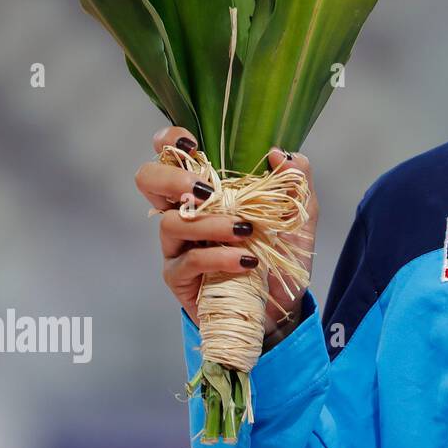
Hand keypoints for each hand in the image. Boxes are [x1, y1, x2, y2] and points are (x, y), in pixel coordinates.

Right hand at [135, 126, 318, 340]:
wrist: (282, 305)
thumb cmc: (281, 256)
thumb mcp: (299, 217)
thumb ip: (295, 183)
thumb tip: (281, 155)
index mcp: (209, 191)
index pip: (173, 156)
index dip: (171, 142)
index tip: (192, 142)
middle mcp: (185, 212)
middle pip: (148, 180)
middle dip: (171, 178)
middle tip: (205, 189)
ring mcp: (177, 245)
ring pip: (170, 222)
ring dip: (210, 224)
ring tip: (245, 232)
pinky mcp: (178, 277)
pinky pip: (189, 261)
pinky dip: (219, 257)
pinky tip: (246, 262)